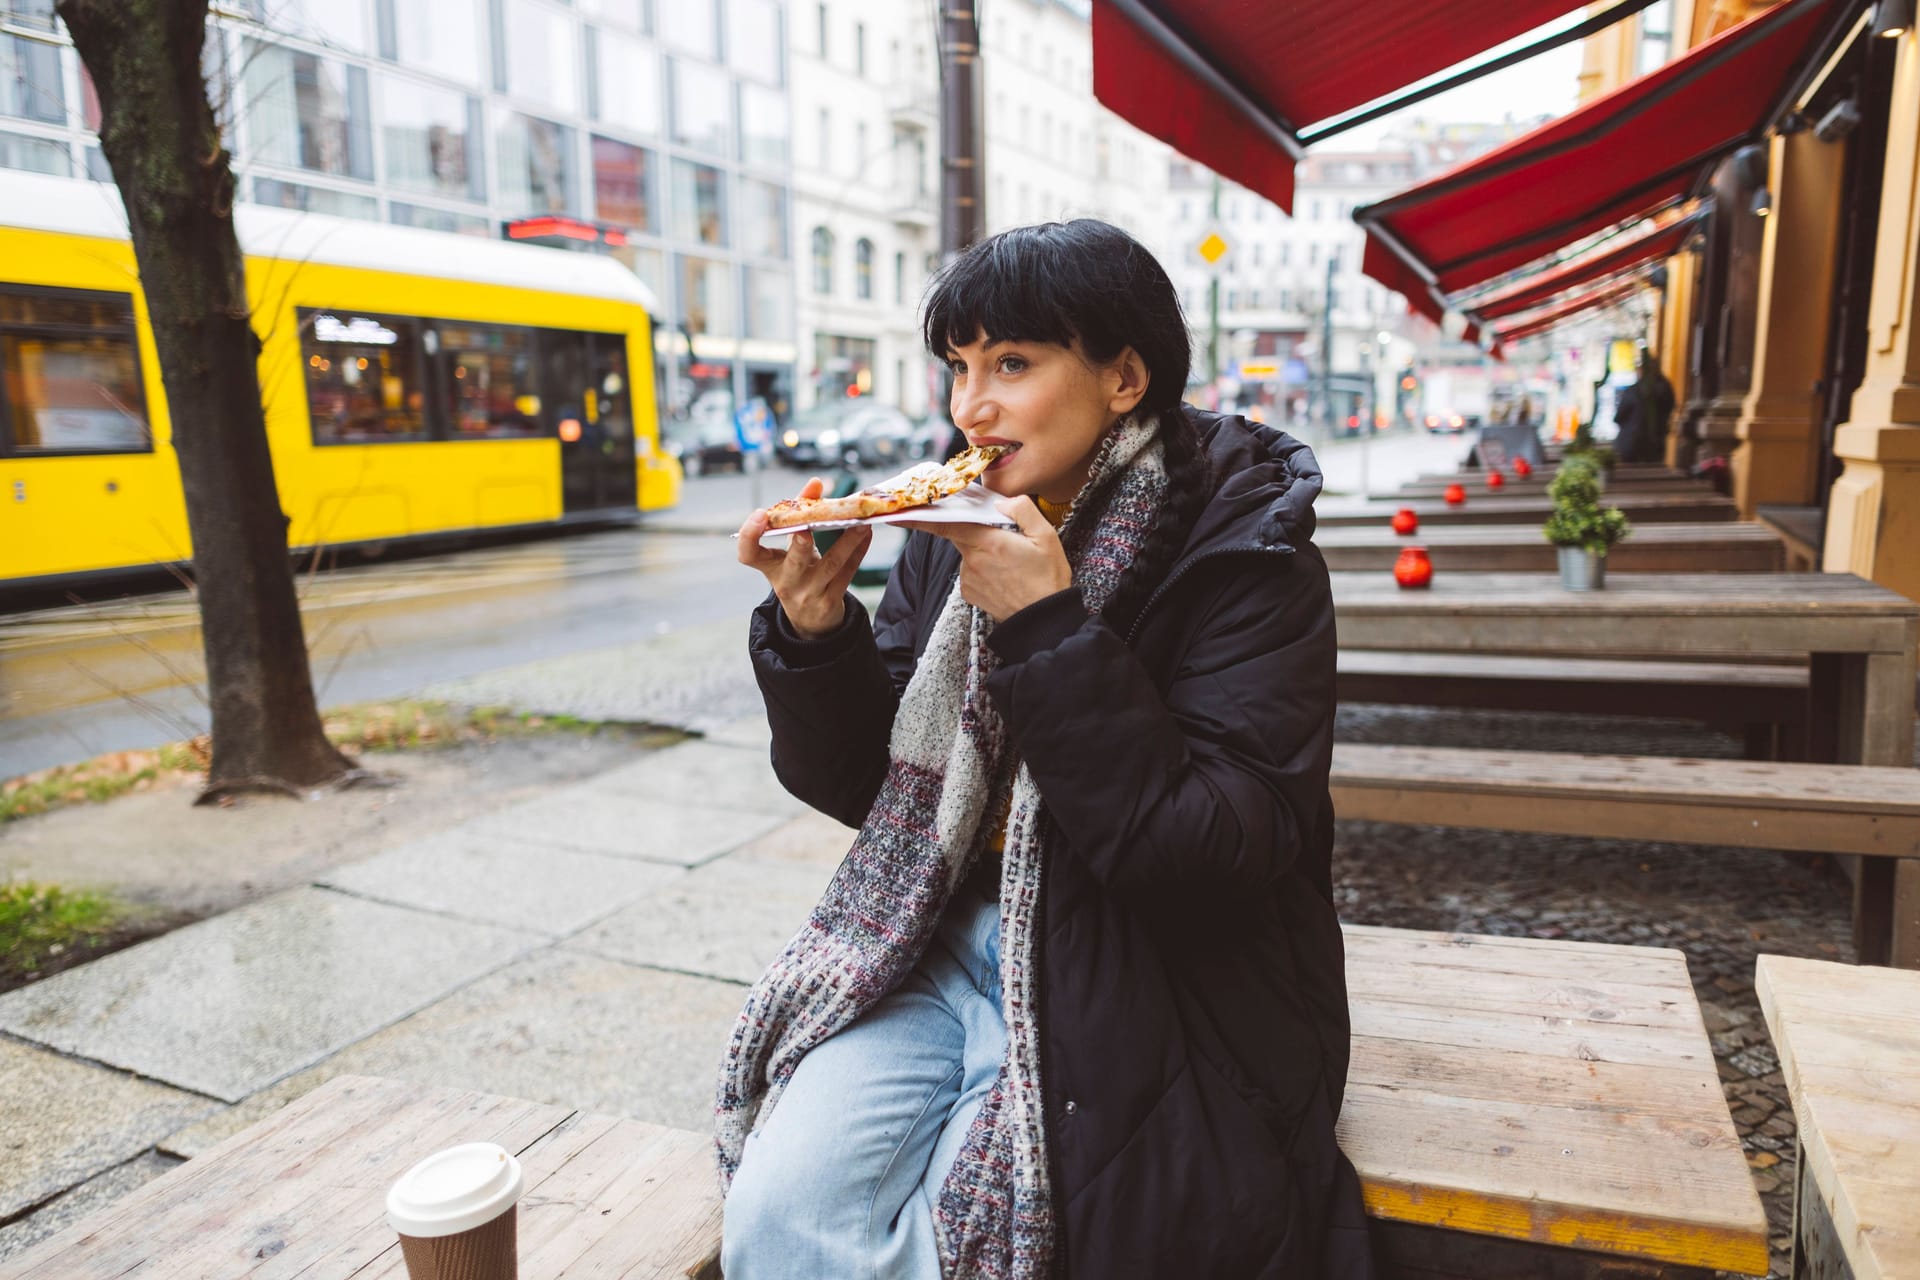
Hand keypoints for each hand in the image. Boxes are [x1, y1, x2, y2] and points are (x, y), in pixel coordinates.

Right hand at [737, 477, 873, 638]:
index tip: (760, 514)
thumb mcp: (792, 548)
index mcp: (770, 566)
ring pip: (830, 565)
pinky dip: (858, 551)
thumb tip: (816, 483)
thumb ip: (800, 513)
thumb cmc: (798, 572)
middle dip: (800, 544)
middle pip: (793, 562)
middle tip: (807, 526)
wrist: (809, 619)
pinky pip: (847, 573)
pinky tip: (867, 534)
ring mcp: (809, 594)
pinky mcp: (831, 601)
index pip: (748, 554)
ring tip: (860, 521)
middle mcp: (787, 582)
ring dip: (847, 541)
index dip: (749, 535)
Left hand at [902, 497, 1069, 621]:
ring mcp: (968, 578)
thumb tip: (1000, 502)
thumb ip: (1022, 509)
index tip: (897, 513)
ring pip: (967, 552)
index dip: (921, 516)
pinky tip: (1004, 576)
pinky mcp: (968, 593)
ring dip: (982, 550)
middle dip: (971, 528)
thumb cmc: (1047, 579)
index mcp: (990, 542)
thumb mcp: (1046, 536)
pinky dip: (983, 568)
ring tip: (1011, 563)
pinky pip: (970, 570)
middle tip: (1000, 537)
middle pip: (959, 533)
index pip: (947, 524)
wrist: (1043, 623)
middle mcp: (973, 560)